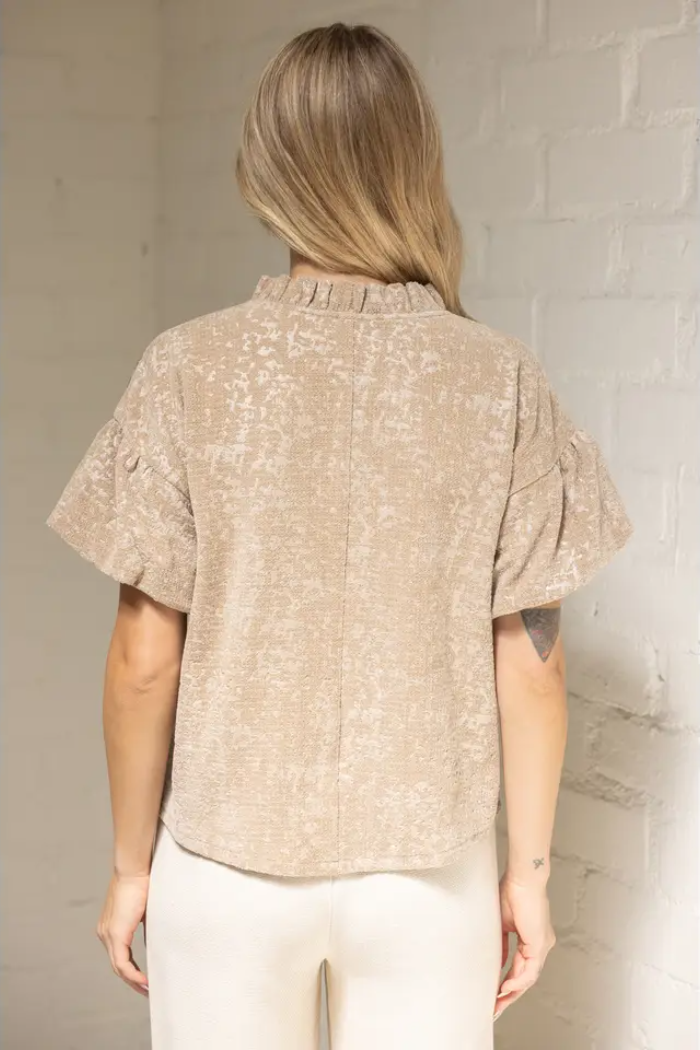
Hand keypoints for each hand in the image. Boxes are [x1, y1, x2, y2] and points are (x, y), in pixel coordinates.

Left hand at [96, 872, 149, 995]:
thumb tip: (155, 940)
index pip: (119, 954)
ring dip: (133, 981)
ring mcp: (108, 935)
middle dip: (132, 980)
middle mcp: (105, 933)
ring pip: (118, 967)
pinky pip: (122, 963)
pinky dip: (133, 974)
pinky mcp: (115, 935)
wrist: (133, 869)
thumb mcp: (144, 910)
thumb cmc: (141, 882)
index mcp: (110, 926)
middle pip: (117, 965)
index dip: (131, 969)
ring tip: (147, 990)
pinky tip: (144, 981)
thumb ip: (145, 926)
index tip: (144, 978)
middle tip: (146, 990)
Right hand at [494, 874, 555, 1018]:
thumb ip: (500, 943)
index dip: (506, 981)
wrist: (522, 877)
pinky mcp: (540, 944)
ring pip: (528, 978)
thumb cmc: (511, 891)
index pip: (518, 967)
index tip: (493, 994)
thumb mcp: (501, 923)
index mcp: (531, 939)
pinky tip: (504, 988)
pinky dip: (517, 981)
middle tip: (495, 1008)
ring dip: (512, 992)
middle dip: (509, 995)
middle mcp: (539, 945)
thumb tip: (495, 962)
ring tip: (497, 1003)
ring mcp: (541, 945)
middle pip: (525, 977)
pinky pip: (529, 970)